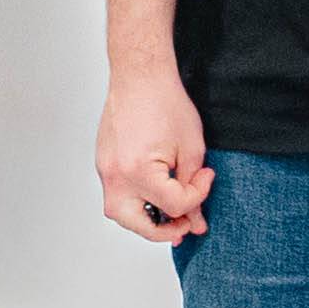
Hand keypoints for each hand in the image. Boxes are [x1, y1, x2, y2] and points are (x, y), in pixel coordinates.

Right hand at [99, 68, 212, 243]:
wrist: (139, 77)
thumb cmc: (165, 102)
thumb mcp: (191, 148)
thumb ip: (192, 188)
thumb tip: (193, 219)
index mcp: (139, 172)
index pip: (173, 205)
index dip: (197, 197)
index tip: (205, 179)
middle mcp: (116, 175)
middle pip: (138, 224)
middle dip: (163, 230)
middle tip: (183, 224)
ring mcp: (105, 170)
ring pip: (120, 214)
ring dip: (144, 219)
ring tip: (167, 212)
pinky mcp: (103, 164)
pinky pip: (116, 194)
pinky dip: (134, 201)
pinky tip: (153, 194)